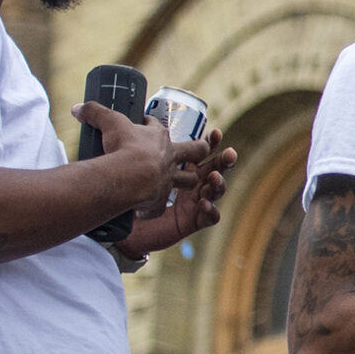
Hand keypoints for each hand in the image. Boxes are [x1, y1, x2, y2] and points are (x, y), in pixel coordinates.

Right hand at [73, 102, 209, 213]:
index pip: (159, 127)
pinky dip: (151, 210)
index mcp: (159, 138)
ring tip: (175, 182)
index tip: (143, 124)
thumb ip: (95, 112)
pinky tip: (143, 211)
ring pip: (188, 180)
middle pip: (195, 152)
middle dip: (198, 150)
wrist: (129, 176)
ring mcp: (167, 180)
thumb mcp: (109, 123)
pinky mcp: (159, 200)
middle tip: (194, 152)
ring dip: (185, 181)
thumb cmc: (124, 147)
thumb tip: (78, 108)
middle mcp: (169, 158)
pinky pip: (158, 208)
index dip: (151, 125)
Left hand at [121, 126, 237, 253]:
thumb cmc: (131, 200)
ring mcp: (195, 204)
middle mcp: (193, 186)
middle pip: (217, 170)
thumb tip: (140, 122)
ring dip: (219, 183)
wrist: (125, 231)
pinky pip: (210, 217)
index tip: (214, 133)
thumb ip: (142, 152)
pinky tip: (204, 204)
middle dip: (225, 161)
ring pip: (216, 192)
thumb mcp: (137, 171)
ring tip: (214, 178)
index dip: (210, 144)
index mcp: (183, 171)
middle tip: (229, 153)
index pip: (202, 154)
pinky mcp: (193, 223)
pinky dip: (211, 210)